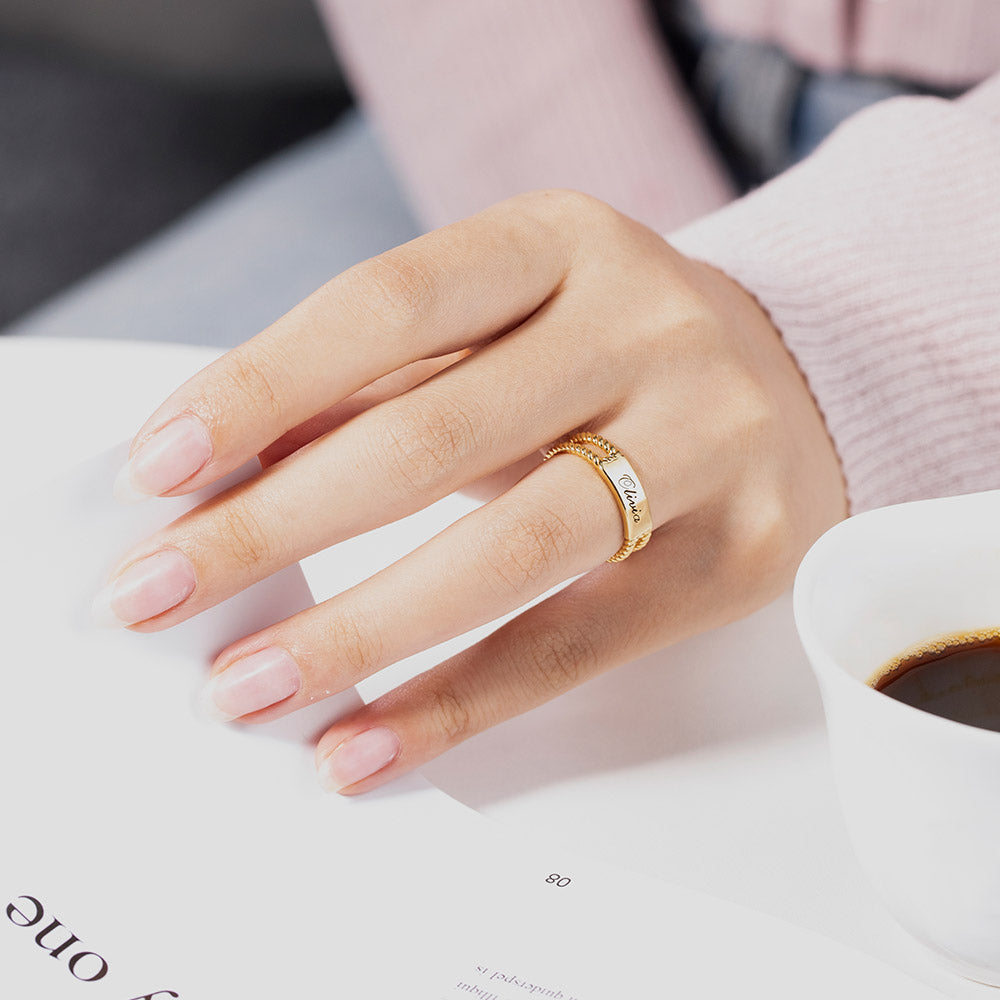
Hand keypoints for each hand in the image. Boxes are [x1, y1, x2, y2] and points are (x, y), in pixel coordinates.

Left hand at [98, 190, 846, 792]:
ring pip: (510, 550)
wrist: (788, 380)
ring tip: (244, 687)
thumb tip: (223, 478)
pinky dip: (455, 701)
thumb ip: (377, 386)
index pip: (386, 304)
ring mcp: (708, 439)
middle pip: (433, 435)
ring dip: (355, 631)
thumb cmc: (601, 353)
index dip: (261, 388)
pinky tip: (361, 742)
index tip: (154, 472)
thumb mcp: (499, 330)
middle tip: (157, 595)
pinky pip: (574, 644)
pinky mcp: (739, 553)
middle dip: (273, 525)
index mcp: (564, 242)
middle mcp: (647, 326)